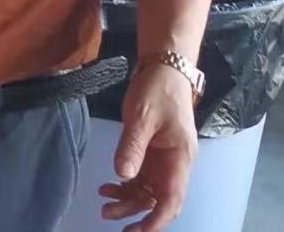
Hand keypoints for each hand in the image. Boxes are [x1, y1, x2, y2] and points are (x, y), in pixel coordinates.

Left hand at [100, 64, 197, 231]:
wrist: (164, 66)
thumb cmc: (157, 89)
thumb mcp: (141, 116)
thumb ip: (132, 146)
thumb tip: (122, 176)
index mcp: (179, 157)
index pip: (171, 199)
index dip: (156, 220)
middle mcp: (175, 163)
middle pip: (158, 198)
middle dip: (136, 213)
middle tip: (109, 218)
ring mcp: (165, 158)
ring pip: (149, 189)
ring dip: (129, 199)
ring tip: (104, 205)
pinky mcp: (154, 150)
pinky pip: (142, 175)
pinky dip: (127, 182)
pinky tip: (110, 184)